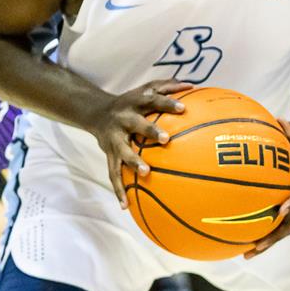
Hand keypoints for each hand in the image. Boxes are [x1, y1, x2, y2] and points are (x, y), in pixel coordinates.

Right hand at [96, 79, 188, 206]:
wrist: (96, 112)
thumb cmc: (131, 102)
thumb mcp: (145, 89)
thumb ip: (168, 86)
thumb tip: (193, 85)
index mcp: (135, 103)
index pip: (153, 100)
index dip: (167, 103)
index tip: (183, 108)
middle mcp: (123, 119)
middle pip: (137, 124)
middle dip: (150, 131)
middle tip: (166, 139)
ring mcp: (114, 138)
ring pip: (122, 151)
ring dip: (133, 162)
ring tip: (146, 173)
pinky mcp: (108, 154)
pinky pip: (113, 173)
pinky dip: (118, 190)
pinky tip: (125, 205)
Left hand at [246, 120, 289, 257]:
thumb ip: (289, 130)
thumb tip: (278, 118)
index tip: (282, 210)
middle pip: (289, 224)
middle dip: (273, 237)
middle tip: (256, 247)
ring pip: (281, 231)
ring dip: (265, 244)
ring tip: (246, 254)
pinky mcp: (284, 213)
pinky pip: (271, 226)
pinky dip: (258, 235)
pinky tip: (238, 242)